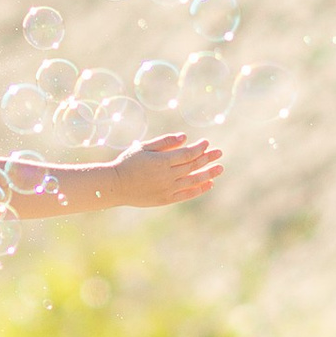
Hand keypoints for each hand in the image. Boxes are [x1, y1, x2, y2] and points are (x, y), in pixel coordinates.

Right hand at [102, 133, 223, 207]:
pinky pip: (187, 194)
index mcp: (162, 161)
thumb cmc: (128, 163)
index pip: (187, 154)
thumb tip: (185, 137)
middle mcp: (167, 176)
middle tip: (219, 153)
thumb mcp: (143, 147)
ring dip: (208, 174)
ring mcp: (167, 189)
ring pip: (193, 180)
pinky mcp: (166, 199)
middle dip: (207, 158)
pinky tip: (209, 184)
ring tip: (220, 169)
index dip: (199, 148)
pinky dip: (199, 189)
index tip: (206, 143)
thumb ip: (164, 142)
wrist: (115, 186)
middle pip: (193, 166)